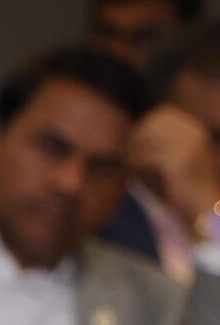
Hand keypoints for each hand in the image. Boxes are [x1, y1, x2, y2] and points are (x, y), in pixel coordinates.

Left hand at [128, 104, 219, 225]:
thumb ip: (152, 146)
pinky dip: (134, 165)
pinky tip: (130, 175)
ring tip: (125, 166)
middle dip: (134, 138)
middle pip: (152, 123)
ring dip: (131, 153)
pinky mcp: (179, 162)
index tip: (130, 141)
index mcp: (195, 130)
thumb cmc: (180, 188)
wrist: (202, 210)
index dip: (142, 125)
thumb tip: (124, 136)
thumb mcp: (169, 161)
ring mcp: (189, 146)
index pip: (162, 113)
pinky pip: (146, 157)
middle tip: (122, 154)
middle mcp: (195, 133)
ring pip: (146, 141)